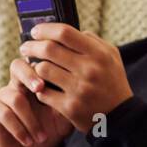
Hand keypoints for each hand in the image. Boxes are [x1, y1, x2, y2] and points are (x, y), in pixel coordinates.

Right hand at [0, 57, 74, 146]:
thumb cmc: (47, 133)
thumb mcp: (63, 120)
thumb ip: (71, 104)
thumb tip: (83, 90)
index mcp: (36, 82)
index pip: (37, 63)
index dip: (46, 65)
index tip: (59, 80)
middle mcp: (17, 85)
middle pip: (17, 66)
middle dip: (29, 75)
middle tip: (41, 88)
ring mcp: (3, 96)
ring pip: (15, 98)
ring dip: (30, 121)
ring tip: (41, 138)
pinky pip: (5, 114)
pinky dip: (19, 129)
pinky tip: (29, 141)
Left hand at [18, 22, 133, 133]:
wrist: (120, 117)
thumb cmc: (112, 82)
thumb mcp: (111, 57)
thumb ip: (92, 41)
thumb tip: (68, 31)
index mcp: (98, 54)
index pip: (65, 33)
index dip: (45, 29)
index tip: (35, 31)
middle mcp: (89, 70)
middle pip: (49, 49)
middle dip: (32, 47)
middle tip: (25, 48)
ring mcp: (78, 90)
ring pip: (42, 70)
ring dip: (34, 67)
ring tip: (34, 68)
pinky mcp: (69, 107)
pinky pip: (43, 92)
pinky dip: (38, 88)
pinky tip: (40, 87)